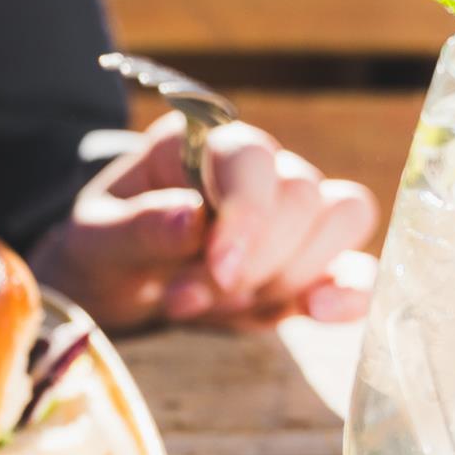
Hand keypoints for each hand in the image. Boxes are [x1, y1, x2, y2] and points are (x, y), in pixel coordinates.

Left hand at [32, 114, 376, 335]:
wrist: (117, 286)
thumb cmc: (104, 250)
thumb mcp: (96, 240)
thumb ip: (137, 228)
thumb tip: (190, 218)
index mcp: (202, 144)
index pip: (252, 157)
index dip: (248, 213)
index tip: (220, 269)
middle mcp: (259, 167)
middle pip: (302, 195)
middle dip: (254, 262)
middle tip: (185, 297)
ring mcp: (293, 214)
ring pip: (341, 218)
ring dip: (289, 276)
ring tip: (224, 307)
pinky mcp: (312, 264)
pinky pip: (358, 267)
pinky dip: (350, 291)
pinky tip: (320, 310)